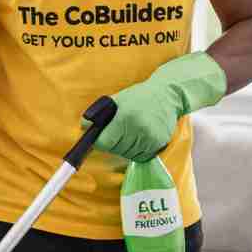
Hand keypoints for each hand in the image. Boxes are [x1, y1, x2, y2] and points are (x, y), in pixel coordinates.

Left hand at [95, 52, 226, 162]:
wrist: (168, 94)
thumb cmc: (138, 97)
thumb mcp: (116, 100)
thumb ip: (97, 115)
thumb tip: (83, 128)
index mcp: (125, 118)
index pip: (104, 143)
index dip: (101, 140)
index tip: (103, 135)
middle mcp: (138, 130)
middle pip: (115, 150)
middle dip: (113, 143)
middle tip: (120, 130)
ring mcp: (150, 139)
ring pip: (127, 155)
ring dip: (125, 148)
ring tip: (131, 131)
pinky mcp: (159, 144)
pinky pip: (141, 157)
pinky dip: (137, 151)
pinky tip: (140, 137)